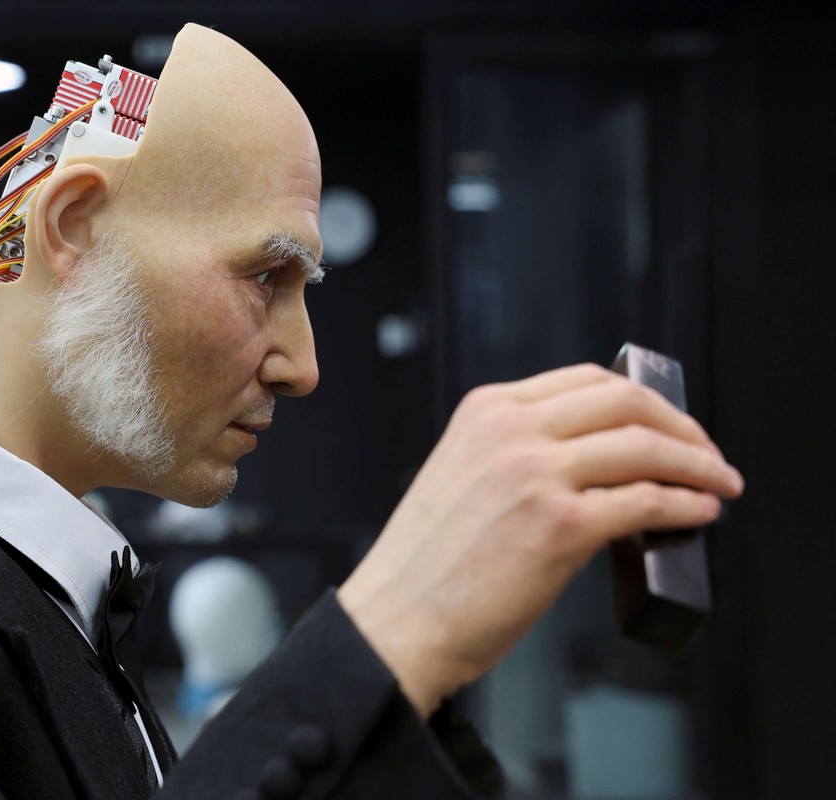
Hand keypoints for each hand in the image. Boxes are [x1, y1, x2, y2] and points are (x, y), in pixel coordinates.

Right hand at [336, 363, 743, 716]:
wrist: (398, 619)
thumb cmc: (427, 564)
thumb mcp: (462, 474)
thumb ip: (514, 451)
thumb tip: (597, 461)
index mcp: (485, 411)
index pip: (587, 380)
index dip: (643, 399)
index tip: (668, 423)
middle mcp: (511, 432)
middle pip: (626, 402)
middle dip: (682, 427)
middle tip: (705, 453)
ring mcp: (536, 476)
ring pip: (645, 448)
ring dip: (698, 465)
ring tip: (717, 484)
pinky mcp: (561, 527)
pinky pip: (646, 502)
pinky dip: (686, 505)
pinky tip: (698, 513)